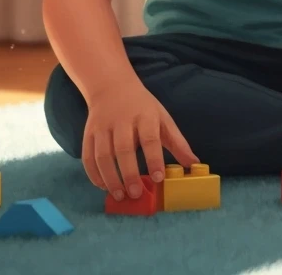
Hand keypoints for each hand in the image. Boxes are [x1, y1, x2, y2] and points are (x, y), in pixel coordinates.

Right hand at [82, 80, 198, 202]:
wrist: (111, 86)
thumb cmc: (142, 107)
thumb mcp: (163, 118)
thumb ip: (177, 143)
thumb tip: (194, 165)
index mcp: (144, 115)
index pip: (149, 138)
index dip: (154, 159)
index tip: (158, 178)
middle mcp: (121, 120)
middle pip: (123, 149)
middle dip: (129, 174)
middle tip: (136, 194)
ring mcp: (102, 127)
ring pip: (102, 155)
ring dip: (110, 178)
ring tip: (120, 195)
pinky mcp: (88, 133)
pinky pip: (88, 156)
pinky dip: (94, 174)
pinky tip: (103, 187)